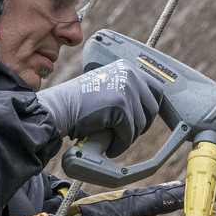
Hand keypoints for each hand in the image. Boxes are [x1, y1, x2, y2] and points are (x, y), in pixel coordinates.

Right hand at [35, 59, 164, 156]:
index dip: (150, 108)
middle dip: (141, 125)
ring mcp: (126, 90)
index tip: (143, 120)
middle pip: (152, 108)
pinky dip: (120, 145)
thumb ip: (124, 91)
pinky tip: (109, 147)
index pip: (156, 89)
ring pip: (141, 124)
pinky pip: (129, 134)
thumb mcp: (106, 86)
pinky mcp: (121, 107)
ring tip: (112, 140)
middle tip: (125, 134)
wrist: (59, 108)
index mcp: (127, 68)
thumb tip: (144, 110)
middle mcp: (130, 75)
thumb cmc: (78, 102)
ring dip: (128, 137)